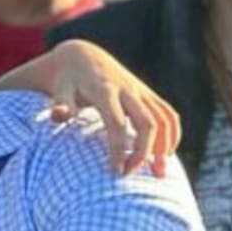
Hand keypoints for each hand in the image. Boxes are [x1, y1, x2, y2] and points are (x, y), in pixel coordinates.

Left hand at [43, 40, 180, 175]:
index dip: (119, 148)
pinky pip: (169, 114)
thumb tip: (58, 115)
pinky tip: (165, 155)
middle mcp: (127, 90)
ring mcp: (141, 91)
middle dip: (143, 151)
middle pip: (146, 123)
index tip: (115, 171)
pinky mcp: (148, 94)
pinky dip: (172, 135)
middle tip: (129, 174)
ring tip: (157, 173)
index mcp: (103, 91)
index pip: (116, 123)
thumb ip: (59, 103)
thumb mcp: (59, 89)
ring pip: (164, 119)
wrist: (83, 56)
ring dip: (165, 146)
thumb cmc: (68, 80)